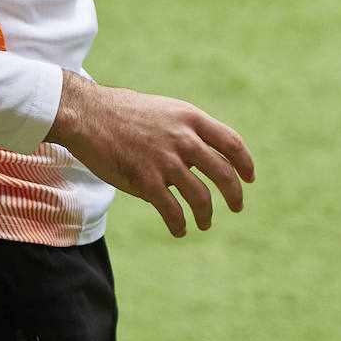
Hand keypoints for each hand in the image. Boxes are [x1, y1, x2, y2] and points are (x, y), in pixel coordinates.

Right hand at [46, 71, 254, 237]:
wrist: (90, 115)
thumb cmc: (126, 112)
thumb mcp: (166, 110)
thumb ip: (186, 129)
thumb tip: (203, 151)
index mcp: (191, 118)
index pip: (231, 142)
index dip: (245, 162)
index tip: (250, 177)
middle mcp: (184, 139)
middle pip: (223, 173)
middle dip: (234, 194)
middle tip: (237, 206)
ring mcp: (166, 161)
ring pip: (201, 197)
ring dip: (206, 214)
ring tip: (205, 222)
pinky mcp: (146, 182)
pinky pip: (172, 211)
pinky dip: (180, 224)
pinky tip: (180, 230)